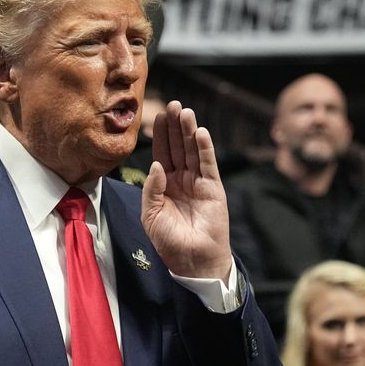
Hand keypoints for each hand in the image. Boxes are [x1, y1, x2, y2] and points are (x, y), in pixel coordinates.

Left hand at [141, 101, 231, 280]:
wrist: (193, 261)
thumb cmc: (170, 242)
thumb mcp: (151, 215)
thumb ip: (151, 189)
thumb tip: (156, 165)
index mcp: (164, 185)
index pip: (162, 154)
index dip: (159, 136)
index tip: (155, 117)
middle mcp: (181, 180)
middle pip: (178, 147)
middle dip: (175, 126)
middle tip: (172, 105)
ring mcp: (198, 182)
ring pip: (193, 151)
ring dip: (189, 131)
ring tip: (185, 112)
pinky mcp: (213, 188)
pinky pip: (208, 164)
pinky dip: (205, 148)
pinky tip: (200, 133)